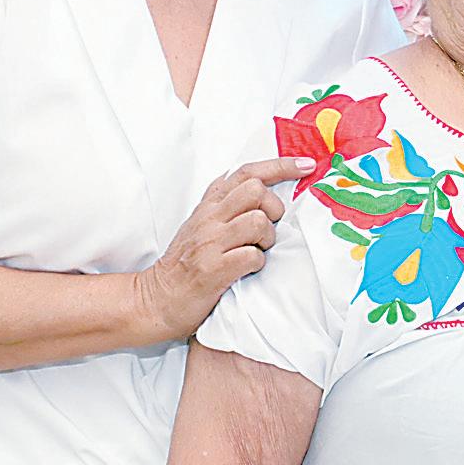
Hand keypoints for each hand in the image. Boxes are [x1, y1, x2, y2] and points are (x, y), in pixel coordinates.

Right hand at [137, 156, 313, 339]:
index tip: (305, 166)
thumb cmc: (186, 264)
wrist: (158, 298)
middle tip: (269, 229)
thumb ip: (229, 208)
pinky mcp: (213, 269)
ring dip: (267, 239)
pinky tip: (248, 270)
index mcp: (209, 206)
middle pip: (255, 190)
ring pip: (257, 221)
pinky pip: (251, 256)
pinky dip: (258, 263)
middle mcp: (209, 218)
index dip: (280, 166)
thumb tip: (268, 196)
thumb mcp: (203, 226)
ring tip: (257, 251)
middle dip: (273, 209)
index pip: (247, 173)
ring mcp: (210, 243)